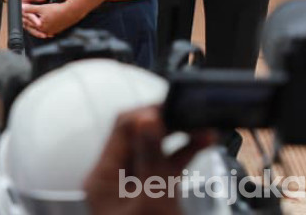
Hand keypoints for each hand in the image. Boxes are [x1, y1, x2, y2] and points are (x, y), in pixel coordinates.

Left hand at [22, 0, 80, 38]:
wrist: (71, 12)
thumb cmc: (57, 10)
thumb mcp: (41, 8)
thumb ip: (30, 8)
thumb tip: (22, 8)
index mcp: (40, 26)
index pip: (29, 23)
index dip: (25, 18)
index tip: (22, 15)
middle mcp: (46, 31)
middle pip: (35, 27)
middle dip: (30, 22)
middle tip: (25, 19)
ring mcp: (52, 31)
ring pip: (42, 29)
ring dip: (38, 25)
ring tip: (35, 22)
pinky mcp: (58, 30)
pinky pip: (49, 29)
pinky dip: (46, 26)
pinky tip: (46, 24)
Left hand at [83, 106, 215, 214]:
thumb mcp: (150, 200)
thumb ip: (150, 159)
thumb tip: (148, 120)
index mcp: (102, 177)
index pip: (122, 129)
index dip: (148, 114)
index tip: (174, 106)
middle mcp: (113, 178)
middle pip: (138, 136)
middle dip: (166, 123)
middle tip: (192, 113)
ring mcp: (132, 187)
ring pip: (155, 151)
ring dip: (180, 137)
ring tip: (204, 128)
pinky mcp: (151, 195)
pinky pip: (165, 168)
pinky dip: (183, 155)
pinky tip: (202, 144)